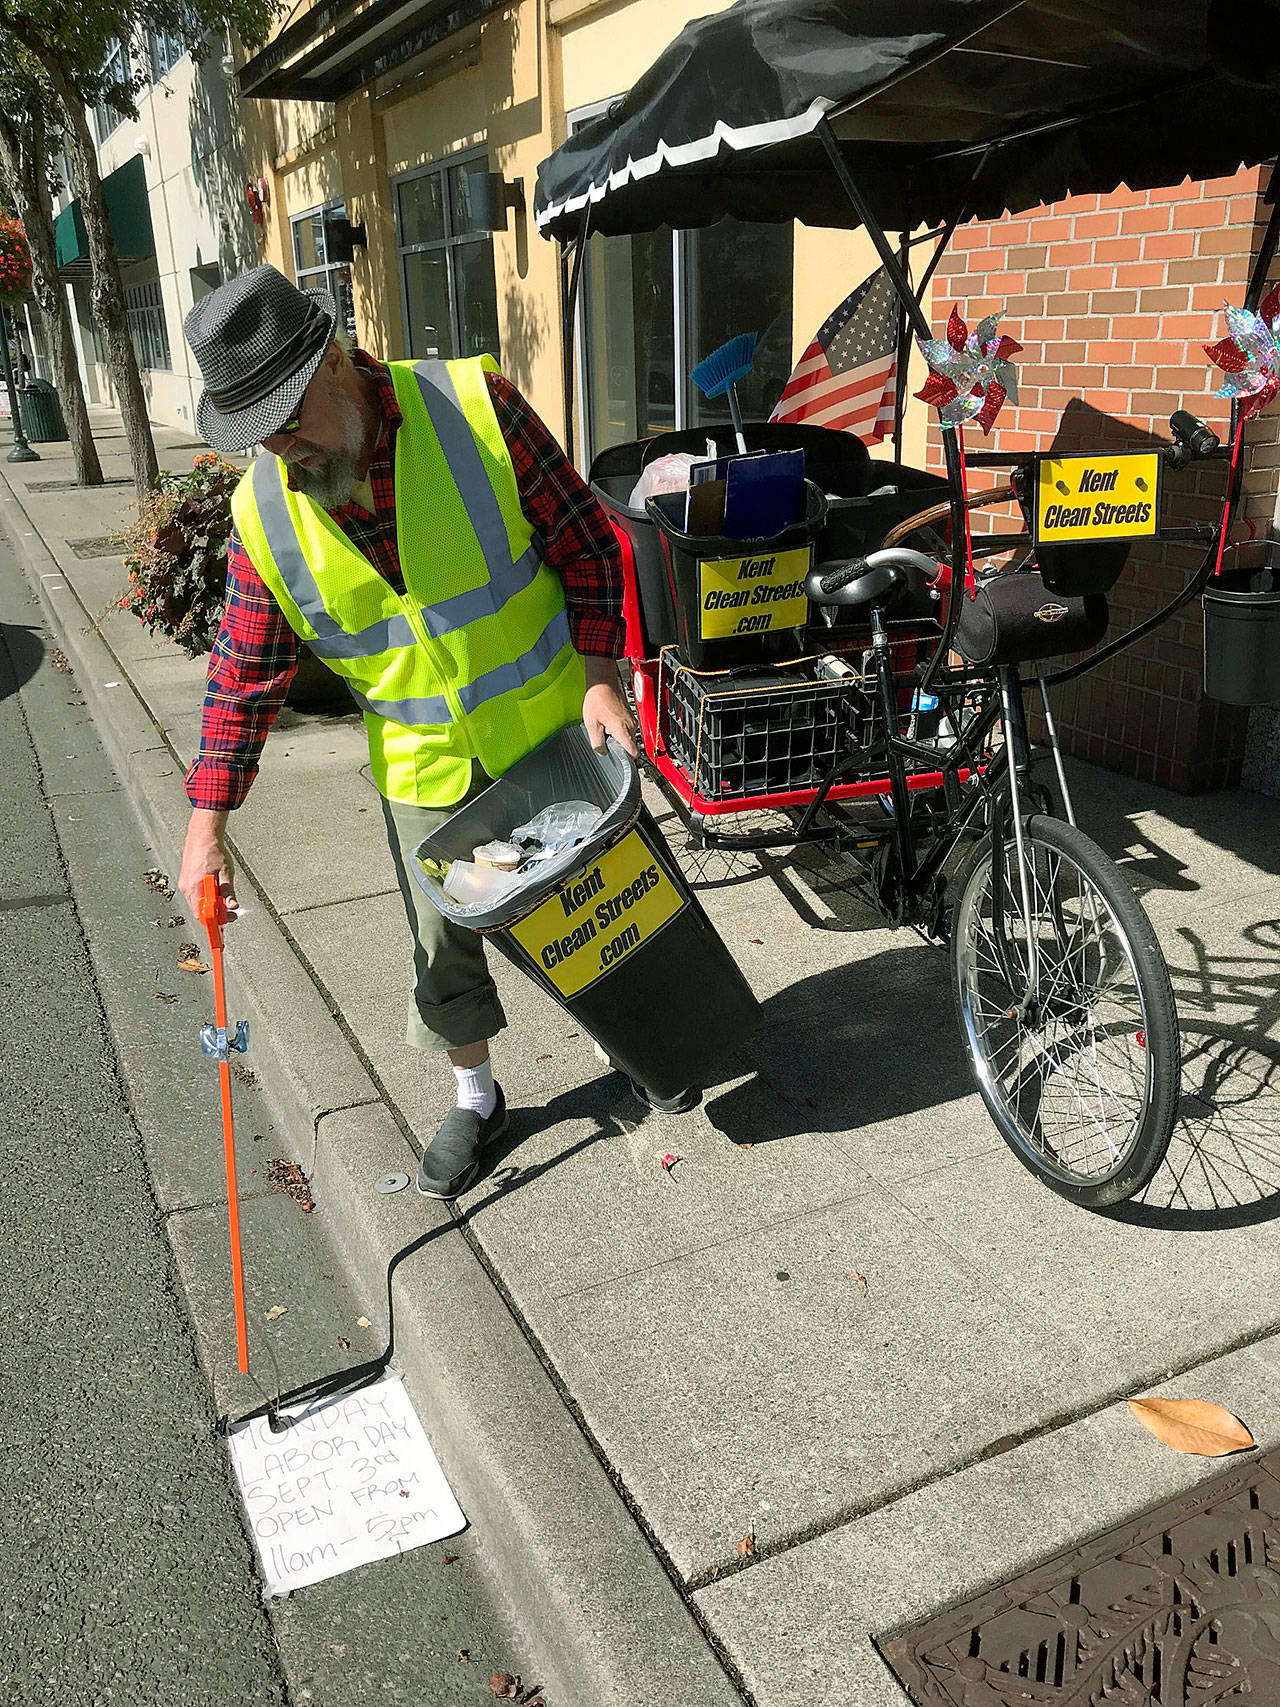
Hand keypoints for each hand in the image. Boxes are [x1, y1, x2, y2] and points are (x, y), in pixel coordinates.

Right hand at [177, 807, 238, 924]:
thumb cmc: (213, 851)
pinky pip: (195, 897)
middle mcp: (187, 888)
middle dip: (215, 914)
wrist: (202, 836)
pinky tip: (216, 891)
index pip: (202, 915)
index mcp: (195, 887)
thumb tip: (233, 906)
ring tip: (224, 897)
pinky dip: (206, 898)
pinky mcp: (186, 882)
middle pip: (200, 911)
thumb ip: (229, 891)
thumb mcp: (226, 872)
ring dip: (211, 906)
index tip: (226, 925)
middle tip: (230, 911)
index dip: (214, 922)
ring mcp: (185, 885)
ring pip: (198, 904)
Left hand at [582, 657, 637, 757]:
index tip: (621, 764)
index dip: (628, 761)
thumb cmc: (597, 699)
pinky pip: (627, 730)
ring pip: (628, 738)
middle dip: (619, 748)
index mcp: (622, 729)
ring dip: (618, 739)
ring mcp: (632, 720)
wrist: (602, 682)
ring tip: (605, 731)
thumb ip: (597, 743)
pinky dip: (618, 731)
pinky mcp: (630, 716)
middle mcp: (631, 726)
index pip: (633, 753)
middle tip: (606, 743)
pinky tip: (608, 725)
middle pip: (630, 746)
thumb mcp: (591, 724)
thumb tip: (602, 752)